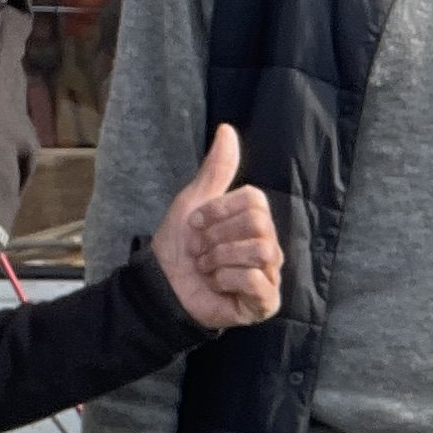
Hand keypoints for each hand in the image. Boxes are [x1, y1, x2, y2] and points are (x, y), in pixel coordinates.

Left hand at [151, 125, 282, 329]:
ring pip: (260, 251)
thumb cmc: (180, 246)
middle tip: (201, 249)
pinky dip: (227, 279)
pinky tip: (217, 285)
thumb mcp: (195, 201)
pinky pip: (256, 281)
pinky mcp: (265, 302)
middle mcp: (269, 246)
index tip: (197, 224)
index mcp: (256, 222)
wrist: (163, 286)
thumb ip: (216, 169)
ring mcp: (269, 275)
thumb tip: (227, 129)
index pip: (254, 201)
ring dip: (220, 258)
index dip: (219, 211)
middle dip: (218, 236)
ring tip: (207, 268)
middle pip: (260, 225)